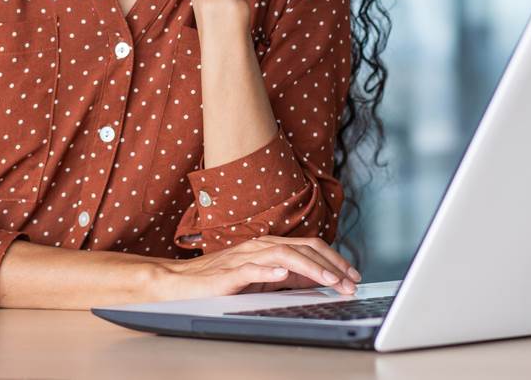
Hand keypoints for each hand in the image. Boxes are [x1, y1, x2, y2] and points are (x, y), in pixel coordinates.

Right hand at [148, 236, 361, 302]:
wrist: (178, 282)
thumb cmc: (217, 281)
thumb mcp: (260, 278)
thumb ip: (286, 276)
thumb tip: (317, 280)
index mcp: (268, 246)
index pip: (309, 247)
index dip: (334, 259)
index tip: (352, 276)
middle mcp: (259, 247)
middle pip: (303, 248)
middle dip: (331, 265)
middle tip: (350, 283)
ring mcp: (243, 258)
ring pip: (283, 255)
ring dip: (310, 268)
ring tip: (329, 280)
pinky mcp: (227, 274)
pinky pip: (250, 269)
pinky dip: (269, 271)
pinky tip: (284, 275)